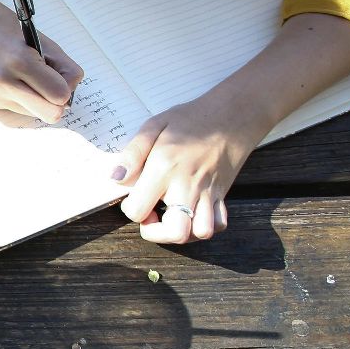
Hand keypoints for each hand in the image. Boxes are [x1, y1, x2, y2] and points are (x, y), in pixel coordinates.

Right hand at [0, 0, 84, 124]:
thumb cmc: (3, 25)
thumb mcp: (40, 39)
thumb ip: (63, 67)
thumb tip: (70, 95)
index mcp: (20, 61)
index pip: (60, 95)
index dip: (66, 87)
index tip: (60, 77)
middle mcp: (2, 82)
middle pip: (51, 114)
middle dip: (55, 101)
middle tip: (49, 84)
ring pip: (33, 114)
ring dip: (35, 99)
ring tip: (22, 76)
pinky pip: (16, 111)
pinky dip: (19, 99)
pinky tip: (8, 80)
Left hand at [114, 90, 269, 243]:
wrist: (232, 115)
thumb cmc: (190, 119)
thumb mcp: (154, 125)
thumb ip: (133, 153)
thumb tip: (117, 178)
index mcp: (164, 168)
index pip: (139, 210)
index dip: (130, 209)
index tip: (133, 197)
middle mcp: (187, 185)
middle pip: (175, 232)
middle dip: (157, 233)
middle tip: (152, 215)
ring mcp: (208, 192)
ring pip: (200, 233)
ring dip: (182, 232)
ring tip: (171, 216)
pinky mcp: (222, 195)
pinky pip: (218, 224)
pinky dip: (205, 226)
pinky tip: (192, 213)